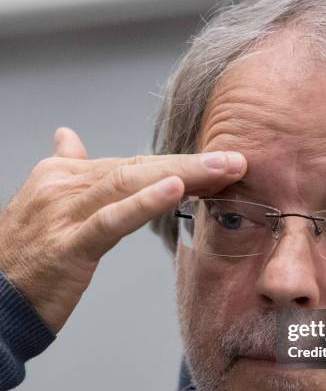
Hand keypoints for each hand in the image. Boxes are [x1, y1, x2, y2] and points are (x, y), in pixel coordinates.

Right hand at [0, 127, 246, 333]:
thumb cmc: (25, 254)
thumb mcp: (45, 202)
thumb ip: (65, 168)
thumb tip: (68, 136)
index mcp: (63, 175)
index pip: (131, 163)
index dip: (177, 163)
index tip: (217, 164)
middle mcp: (64, 185)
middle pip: (138, 167)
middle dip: (192, 163)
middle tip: (236, 159)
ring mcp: (64, 213)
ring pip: (130, 184)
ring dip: (182, 173)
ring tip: (223, 168)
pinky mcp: (68, 245)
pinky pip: (110, 219)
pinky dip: (143, 203)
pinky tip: (175, 190)